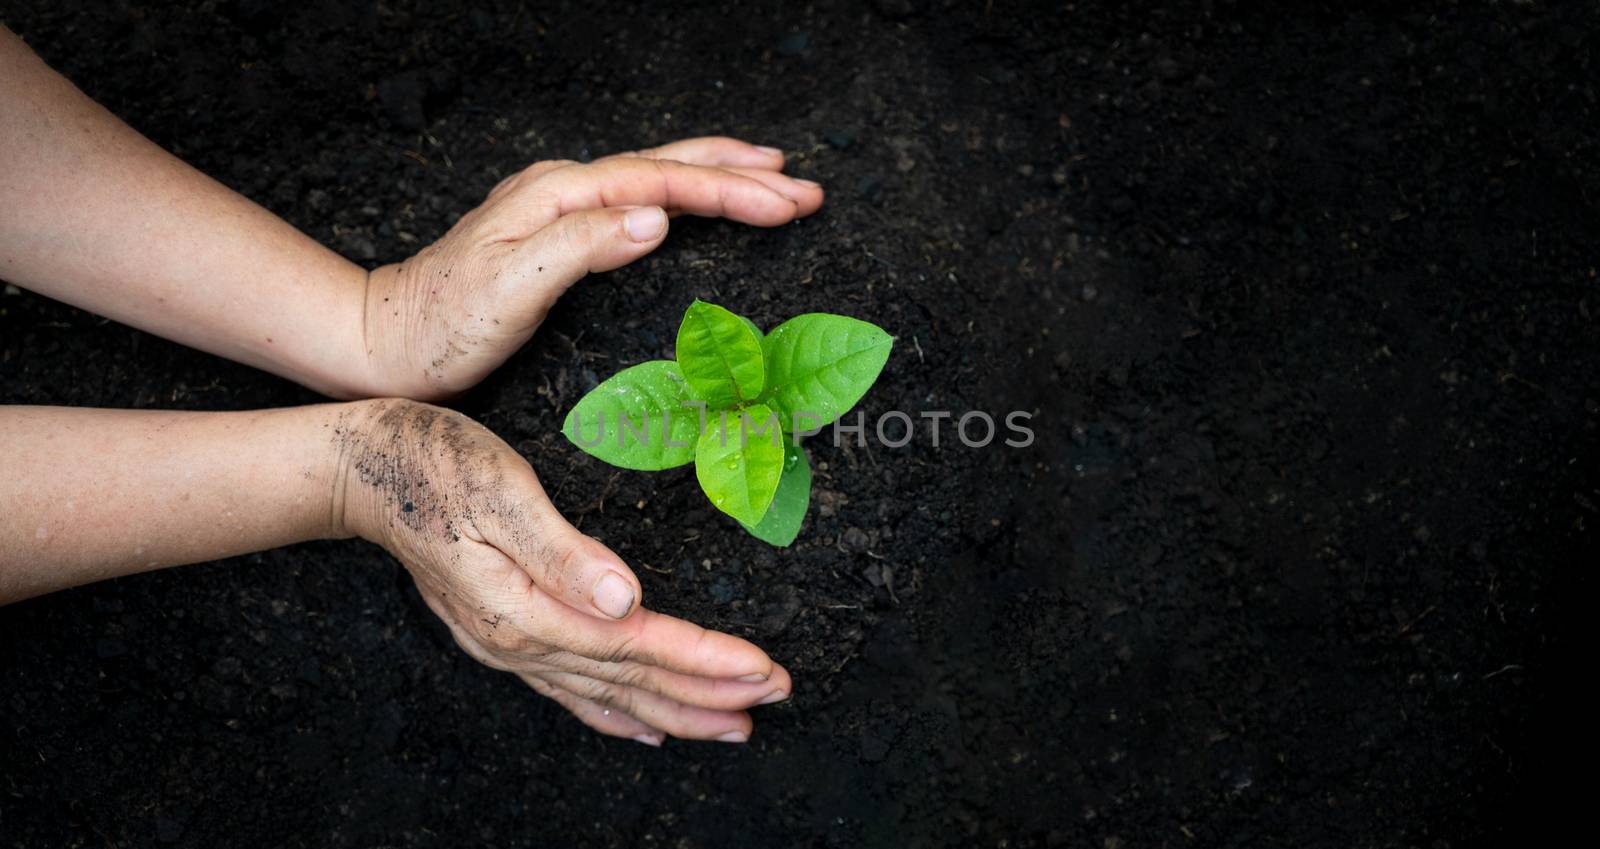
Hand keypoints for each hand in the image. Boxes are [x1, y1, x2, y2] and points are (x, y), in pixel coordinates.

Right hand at [334, 399, 789, 744]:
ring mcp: (508, 645)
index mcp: (525, 608)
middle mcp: (519, 641)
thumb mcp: (498, 491)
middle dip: (708, 694)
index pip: (636, 644)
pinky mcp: (503, 634)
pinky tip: (644, 728)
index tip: (763, 669)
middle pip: (631, 680)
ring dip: (674, 711)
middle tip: (774, 698)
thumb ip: (562, 551)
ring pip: (607, 696)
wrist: (359, 470)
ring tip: (732, 725)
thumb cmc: (430, 465)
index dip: (704, 660)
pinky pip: (571, 692)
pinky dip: (615, 714)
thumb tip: (625, 598)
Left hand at [358, 137, 824, 399]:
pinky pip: (638, 199)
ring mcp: (560, 207)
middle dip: (743, 173)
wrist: (386, 341)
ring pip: (657, 176)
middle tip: (806, 189)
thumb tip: (658, 218)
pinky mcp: (559, 232)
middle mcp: (562, 188)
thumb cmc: (444, 325)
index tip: (788, 204)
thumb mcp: (511, 287)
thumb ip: (584, 246)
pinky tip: (696, 204)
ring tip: (772, 176)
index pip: (663, 181)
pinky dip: (683, 195)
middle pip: (669, 165)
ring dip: (719, 175)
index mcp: (559, 194)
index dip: (731, 191)